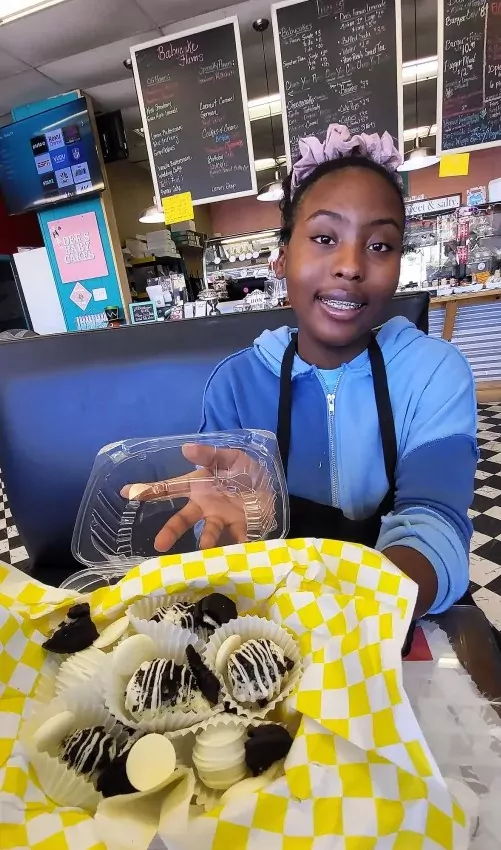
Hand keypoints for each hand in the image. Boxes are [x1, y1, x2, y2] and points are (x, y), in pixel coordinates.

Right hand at [121, 444, 275, 552]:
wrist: (272, 485)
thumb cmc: (245, 472)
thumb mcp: (230, 457)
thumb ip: (210, 455)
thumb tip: (186, 449)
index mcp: (198, 487)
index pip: (169, 489)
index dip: (148, 490)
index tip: (127, 493)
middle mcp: (205, 506)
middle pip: (183, 519)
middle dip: (171, 531)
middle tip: (159, 545)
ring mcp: (222, 519)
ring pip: (209, 532)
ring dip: (206, 539)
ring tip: (205, 547)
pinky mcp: (240, 528)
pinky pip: (237, 538)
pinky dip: (237, 546)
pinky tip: (237, 552)